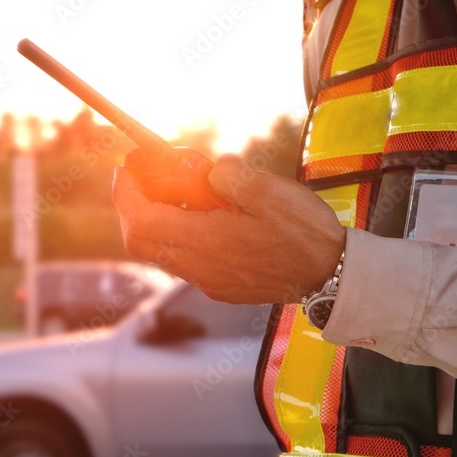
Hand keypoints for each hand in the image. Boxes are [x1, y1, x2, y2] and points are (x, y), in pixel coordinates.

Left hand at [112, 154, 345, 303]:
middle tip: (140, 178)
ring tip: (172, 191)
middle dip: (131, 207)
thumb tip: (209, 170)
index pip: (141, 221)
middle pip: (140, 240)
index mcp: (205, 242)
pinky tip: (199, 215)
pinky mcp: (219, 288)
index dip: (125, 194)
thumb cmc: (305, 233)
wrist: (332, 276)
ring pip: (159, 252)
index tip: (124, 169)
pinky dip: (176, 235)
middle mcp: (198, 267)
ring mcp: (207, 281)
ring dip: (154, 221)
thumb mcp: (268, 190)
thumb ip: (228, 175)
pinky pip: (182, 261)